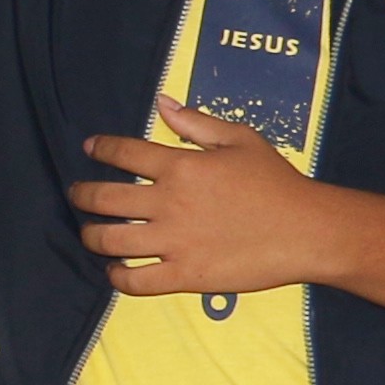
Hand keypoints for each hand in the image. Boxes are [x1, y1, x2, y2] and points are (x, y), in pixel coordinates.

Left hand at [75, 99, 347, 299]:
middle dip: (81, 196)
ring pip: (110, 242)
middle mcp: (169, 203)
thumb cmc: (276, 182)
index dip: (100, 148)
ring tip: (90, 234)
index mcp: (181, 166)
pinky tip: (116, 270)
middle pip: (104, 199)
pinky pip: (136, 282)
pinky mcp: (185, 276)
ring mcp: (174, 243)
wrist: (307, 230)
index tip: (89, 149)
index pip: (122, 153)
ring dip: (91, 237)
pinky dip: (117, 277)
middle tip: (77, 195)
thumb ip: (196, 123)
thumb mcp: (240, 139)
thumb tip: (162, 102)